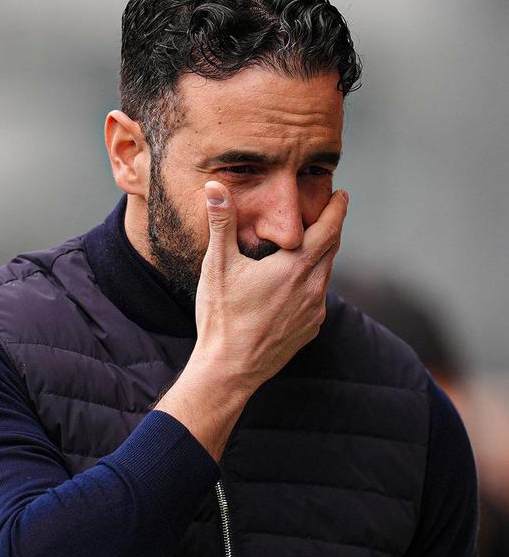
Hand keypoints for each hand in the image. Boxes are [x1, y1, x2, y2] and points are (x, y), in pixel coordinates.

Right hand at [193, 180, 347, 392]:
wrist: (229, 370)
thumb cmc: (222, 317)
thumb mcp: (217, 265)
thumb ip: (221, 222)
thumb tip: (215, 186)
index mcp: (295, 267)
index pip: (329, 228)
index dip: (337, 209)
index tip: (342, 195)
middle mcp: (312, 288)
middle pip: (332, 249)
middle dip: (331, 228)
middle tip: (329, 212)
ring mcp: (313, 312)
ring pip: (325, 275)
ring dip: (322, 256)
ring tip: (309, 246)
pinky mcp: (309, 330)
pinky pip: (317, 298)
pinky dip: (312, 283)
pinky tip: (295, 285)